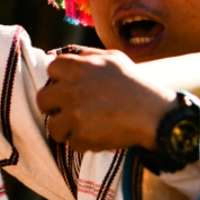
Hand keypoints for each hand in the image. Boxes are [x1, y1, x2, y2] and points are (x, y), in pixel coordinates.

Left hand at [37, 48, 174, 152]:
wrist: (155, 114)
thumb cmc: (137, 85)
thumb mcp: (115, 59)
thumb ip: (89, 56)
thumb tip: (70, 56)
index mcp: (79, 66)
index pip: (51, 70)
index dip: (60, 80)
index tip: (70, 88)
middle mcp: (72, 88)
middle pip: (43, 99)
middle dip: (55, 107)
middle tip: (70, 111)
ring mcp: (75, 112)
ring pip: (54, 126)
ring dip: (67, 129)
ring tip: (85, 128)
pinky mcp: (81, 134)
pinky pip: (72, 143)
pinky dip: (84, 143)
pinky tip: (99, 136)